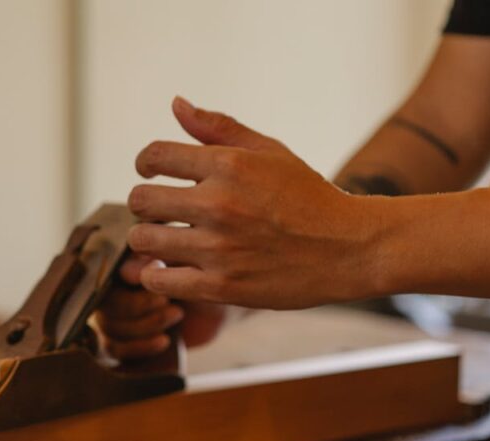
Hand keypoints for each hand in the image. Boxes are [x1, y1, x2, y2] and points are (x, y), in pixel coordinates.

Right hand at [96, 253, 226, 359]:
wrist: (218, 301)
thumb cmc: (201, 274)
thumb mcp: (181, 266)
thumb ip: (152, 264)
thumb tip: (126, 272)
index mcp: (120, 265)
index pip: (106, 281)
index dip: (131, 290)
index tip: (161, 293)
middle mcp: (112, 289)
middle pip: (106, 306)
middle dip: (138, 308)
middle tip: (167, 302)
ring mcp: (115, 315)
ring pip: (109, 328)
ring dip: (145, 326)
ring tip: (177, 314)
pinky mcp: (123, 338)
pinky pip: (114, 348)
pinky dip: (139, 347)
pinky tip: (164, 341)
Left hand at [127, 97, 382, 309]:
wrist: (349, 249)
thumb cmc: (307, 197)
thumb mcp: (270, 151)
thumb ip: (219, 128)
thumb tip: (176, 104)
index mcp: (229, 165)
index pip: (154, 156)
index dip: (145, 163)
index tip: (151, 173)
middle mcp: (219, 204)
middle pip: (140, 201)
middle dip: (144, 204)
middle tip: (158, 211)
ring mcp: (218, 248)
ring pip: (143, 242)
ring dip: (147, 240)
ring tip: (163, 241)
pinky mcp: (221, 286)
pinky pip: (160, 281)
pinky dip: (154, 276)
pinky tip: (167, 270)